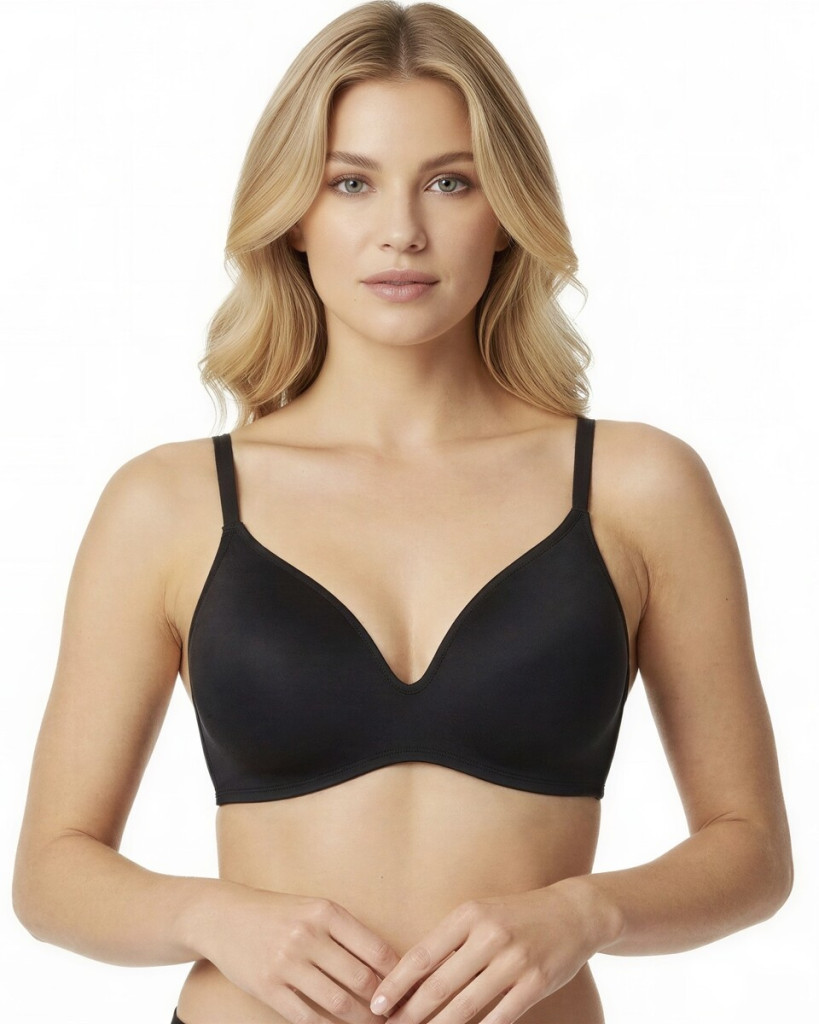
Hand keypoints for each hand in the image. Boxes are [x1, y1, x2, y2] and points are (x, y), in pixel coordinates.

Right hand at [199, 883, 399, 1023]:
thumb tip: (386, 963)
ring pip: (337, 1002)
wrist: (224, 916)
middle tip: (394, 1014)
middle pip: (360, 979)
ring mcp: (286, 962)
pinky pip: (306, 1017)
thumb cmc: (278, 913)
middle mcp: (308, 935)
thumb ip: (345, 932)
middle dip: (381, 1002)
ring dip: (360, 1020)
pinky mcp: (268, 987)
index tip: (405, 988)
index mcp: (326, 911)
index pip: (375, 948)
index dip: (396, 974)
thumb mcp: (314, 908)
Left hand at [368, 883, 612, 1023]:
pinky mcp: (536, 983)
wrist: (572, 912)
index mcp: (469, 914)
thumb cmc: (515, 916)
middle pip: (439, 984)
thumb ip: (450, 942)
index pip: (422, 954)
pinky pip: (499, 1017)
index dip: (396, 983)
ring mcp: (514, 960)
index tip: (376, 1004)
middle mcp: (489, 935)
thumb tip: (411, 979)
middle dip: (410, 1014)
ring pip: (466, 1006)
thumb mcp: (480, 916)